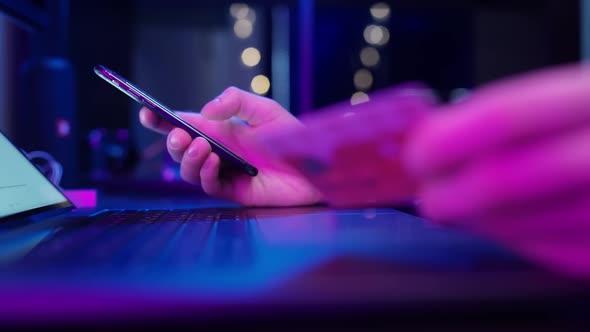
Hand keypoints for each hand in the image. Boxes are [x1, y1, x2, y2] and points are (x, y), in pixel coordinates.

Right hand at [139, 87, 322, 205]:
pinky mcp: (234, 192)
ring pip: (190, 171)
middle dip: (174, 142)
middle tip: (180, 135)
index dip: (163, 121)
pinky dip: (205, 174)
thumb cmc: (293, 138)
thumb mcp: (265, 109)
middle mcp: (218, 152)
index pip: (186, 125)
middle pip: (182, 150)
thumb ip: (236, 101)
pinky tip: (213, 162)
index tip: (147, 113)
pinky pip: (209, 186)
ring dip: (188, 158)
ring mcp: (225, 173)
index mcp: (221, 131)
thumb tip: (205, 112)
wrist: (316, 167)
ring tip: (200, 147)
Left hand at [403, 64, 589, 277]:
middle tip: (428, 198)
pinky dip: (514, 239)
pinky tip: (511, 223)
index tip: (416, 155)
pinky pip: (543, 252)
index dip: (447, 139)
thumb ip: (509, 116)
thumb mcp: (571, 98)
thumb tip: (433, 139)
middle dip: (449, 195)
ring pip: (518, 226)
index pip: (505, 117)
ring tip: (467, 210)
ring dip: (477, 221)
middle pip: (505, 181)